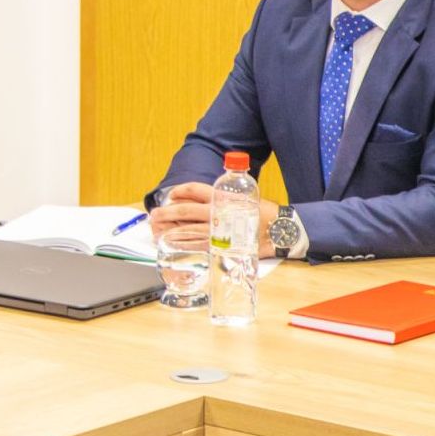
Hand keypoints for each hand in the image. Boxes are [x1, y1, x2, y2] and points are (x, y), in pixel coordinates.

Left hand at [149, 182, 279, 257]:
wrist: (278, 230)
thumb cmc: (262, 213)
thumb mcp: (243, 198)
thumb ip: (222, 198)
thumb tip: (200, 200)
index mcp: (223, 197)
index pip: (194, 190)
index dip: (179, 192)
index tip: (171, 195)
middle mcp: (217, 212)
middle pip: (184, 210)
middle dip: (166, 212)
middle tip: (155, 214)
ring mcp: (217, 230)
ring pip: (185, 229)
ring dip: (168, 230)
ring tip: (157, 230)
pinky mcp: (219, 245)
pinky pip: (194, 244)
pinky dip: (180, 243)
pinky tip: (171, 243)